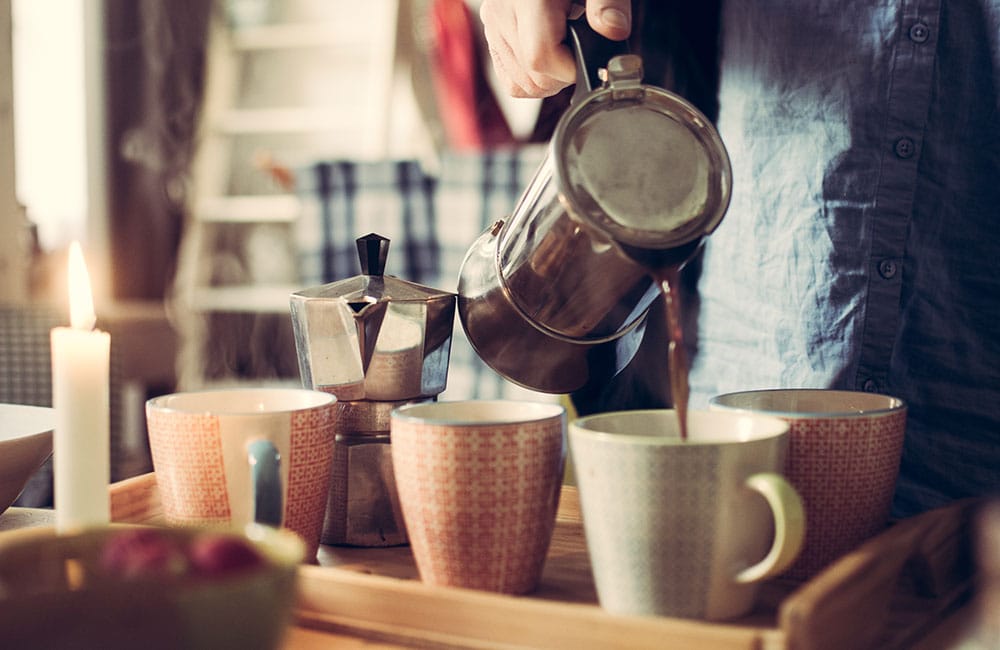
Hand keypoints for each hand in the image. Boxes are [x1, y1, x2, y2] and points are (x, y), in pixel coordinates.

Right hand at [479, 0, 631, 97]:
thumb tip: (614, 30)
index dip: (572, 68)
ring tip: (566, 49)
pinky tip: (550, 57)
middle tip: (581, 48)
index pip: (541, 57)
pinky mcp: (492, 35)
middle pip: (532, 77)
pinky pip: (510, 79)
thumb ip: (609, 1)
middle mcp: (503, 13)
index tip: (590, 55)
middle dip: (564, 75)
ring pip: (521, 84)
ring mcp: (493, 26)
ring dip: (550, 80)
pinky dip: (533, 79)